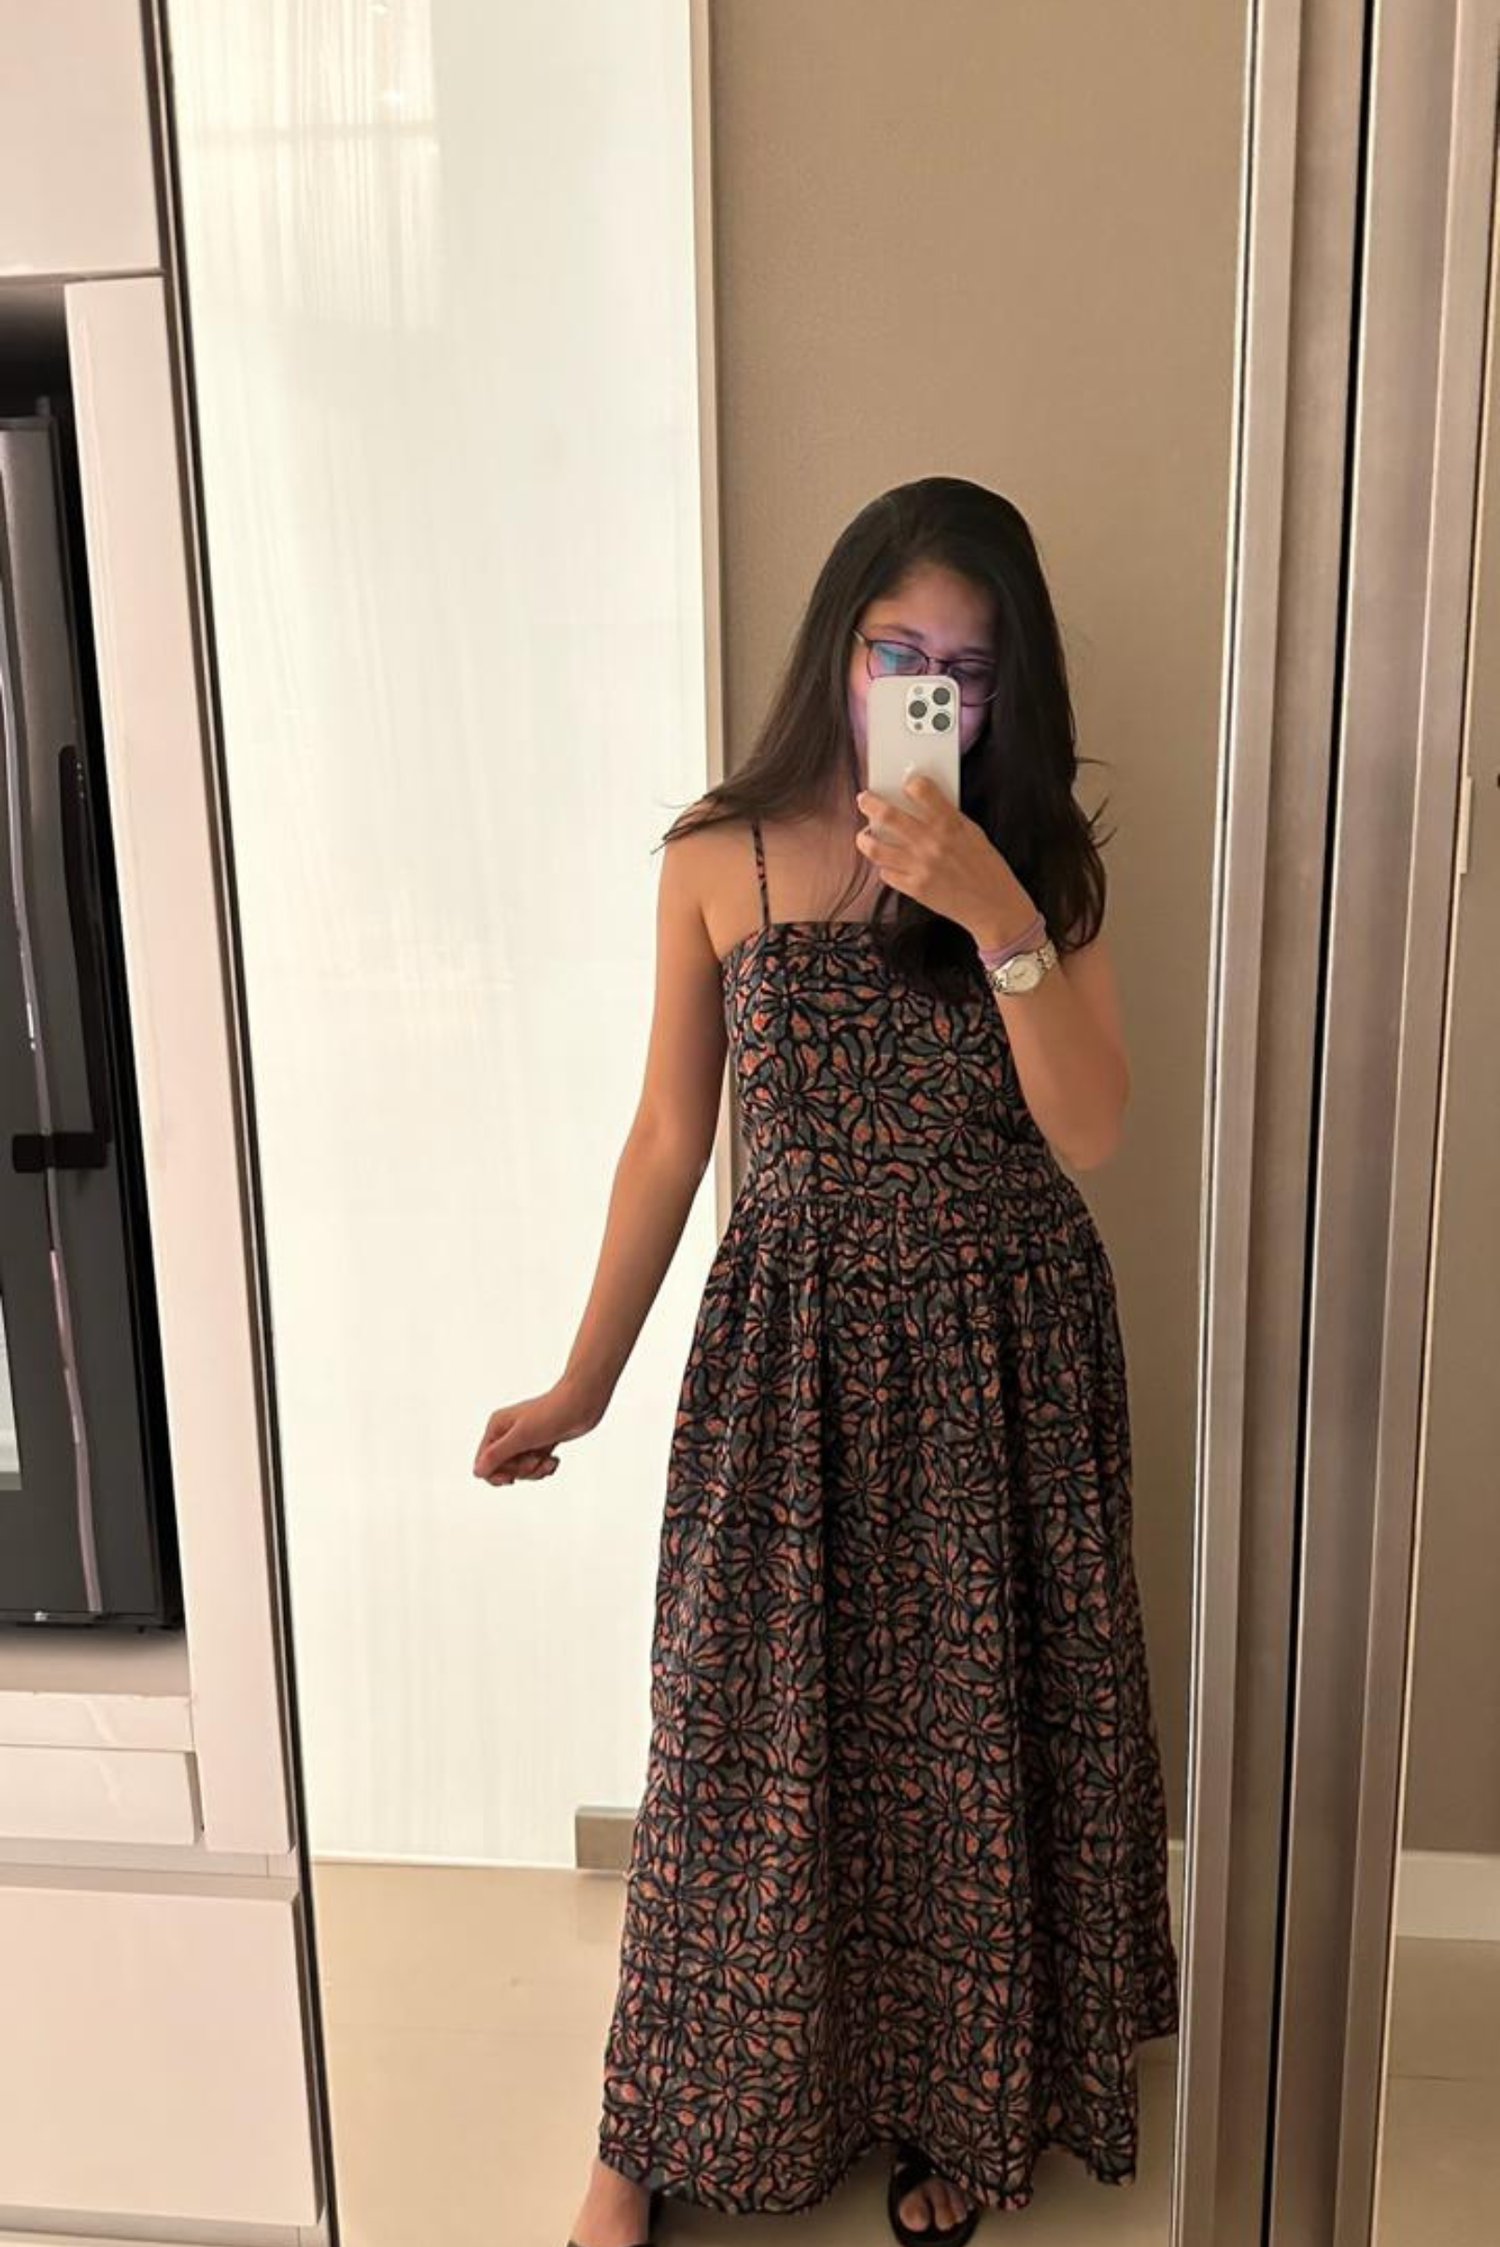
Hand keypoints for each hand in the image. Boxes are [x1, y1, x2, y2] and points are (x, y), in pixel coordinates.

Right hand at [472, 1378, 602, 1485]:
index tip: (512, 1478)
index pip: (483, 1462)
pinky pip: (535, 1466)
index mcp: (497, 1427)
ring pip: (520, 1470)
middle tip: (535, 1460)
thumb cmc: (552, 1415)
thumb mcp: (522, 1437)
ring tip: (548, 1460)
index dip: (496, 1474)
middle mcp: (507, 1433)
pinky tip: (554, 1460)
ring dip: (535, 1470)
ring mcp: (524, 1439)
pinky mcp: (540, 1444)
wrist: (582, 1403)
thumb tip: (477, 1472)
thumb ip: (497, 1455)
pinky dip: (545, 1467)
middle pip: (503, 1468)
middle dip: (520, 1471)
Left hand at [854, 772, 1034, 942]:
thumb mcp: (974, 834)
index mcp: (950, 825)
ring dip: (865, 838)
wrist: (994, 906)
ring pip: (876, 847)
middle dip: (870, 803)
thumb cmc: (987, 869)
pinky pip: (887, 873)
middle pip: (888, 815)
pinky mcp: (915, 888)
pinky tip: (887, 863)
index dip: (912, 783)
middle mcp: (932, 843)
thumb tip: (924, 803)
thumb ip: (949, 818)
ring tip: (864, 835)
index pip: (922, 791)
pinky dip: (885, 866)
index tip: (907, 784)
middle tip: (864, 799)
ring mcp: (920, 867)